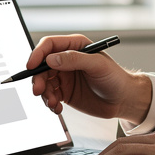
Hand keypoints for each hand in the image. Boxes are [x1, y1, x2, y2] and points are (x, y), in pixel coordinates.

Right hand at [29, 33, 151, 124]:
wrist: (123, 100)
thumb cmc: (116, 78)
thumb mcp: (97, 65)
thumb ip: (75, 60)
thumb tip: (51, 59)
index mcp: (74, 46)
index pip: (49, 45)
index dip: (37, 54)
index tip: (31, 66)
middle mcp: (66, 60)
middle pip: (41, 66)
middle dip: (37, 79)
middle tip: (39, 91)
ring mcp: (64, 76)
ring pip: (43, 82)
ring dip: (44, 94)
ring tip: (54, 103)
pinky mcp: (64, 92)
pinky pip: (49, 96)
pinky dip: (49, 103)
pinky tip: (58, 108)